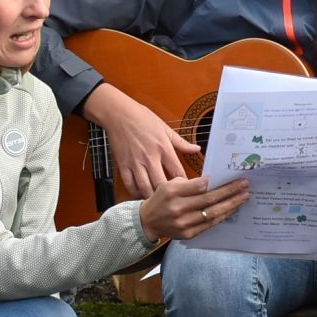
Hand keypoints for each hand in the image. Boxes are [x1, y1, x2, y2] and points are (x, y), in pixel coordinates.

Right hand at [84, 82, 199, 196]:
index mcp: (163, 148)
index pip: (178, 171)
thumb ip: (181, 142)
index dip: (185, 183)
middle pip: (162, 184)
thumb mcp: (165, 128)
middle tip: (174, 201)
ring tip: (158, 202)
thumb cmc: (142, 118)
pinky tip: (141, 194)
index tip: (188, 189)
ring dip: (152, 197)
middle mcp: (150, 157)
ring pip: (145, 187)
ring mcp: (135, 162)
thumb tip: (197, 149)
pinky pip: (129, 184)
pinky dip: (135, 192)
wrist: (119, 114)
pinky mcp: (123, 164)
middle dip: (169, 195)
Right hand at [138, 174, 249, 241]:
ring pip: (212, 213)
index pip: (198, 186)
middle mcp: (177, 208)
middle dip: (229, 191)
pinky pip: (210, 224)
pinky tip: (232, 209)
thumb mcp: (170, 184)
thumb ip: (189, 183)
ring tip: (244, 197)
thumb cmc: (162, 199)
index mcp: (172, 192)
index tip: (230, 176)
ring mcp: (183, 223)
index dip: (215, 182)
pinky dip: (223, 216)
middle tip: (245, 184)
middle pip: (209, 199)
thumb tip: (213, 182)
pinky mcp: (188, 234)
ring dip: (231, 205)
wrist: (148, 221)